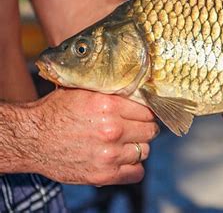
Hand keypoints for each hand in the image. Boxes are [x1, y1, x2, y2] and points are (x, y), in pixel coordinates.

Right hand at [27, 88, 158, 184]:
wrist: (31, 139)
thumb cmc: (55, 113)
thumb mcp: (84, 92)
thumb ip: (111, 92)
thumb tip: (135, 89)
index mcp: (109, 106)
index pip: (147, 111)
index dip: (144, 114)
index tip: (139, 116)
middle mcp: (113, 130)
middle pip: (150, 131)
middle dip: (144, 129)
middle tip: (134, 130)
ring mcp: (110, 154)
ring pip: (145, 151)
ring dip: (137, 148)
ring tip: (125, 145)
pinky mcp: (104, 175)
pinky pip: (136, 173)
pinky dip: (133, 168)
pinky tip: (124, 161)